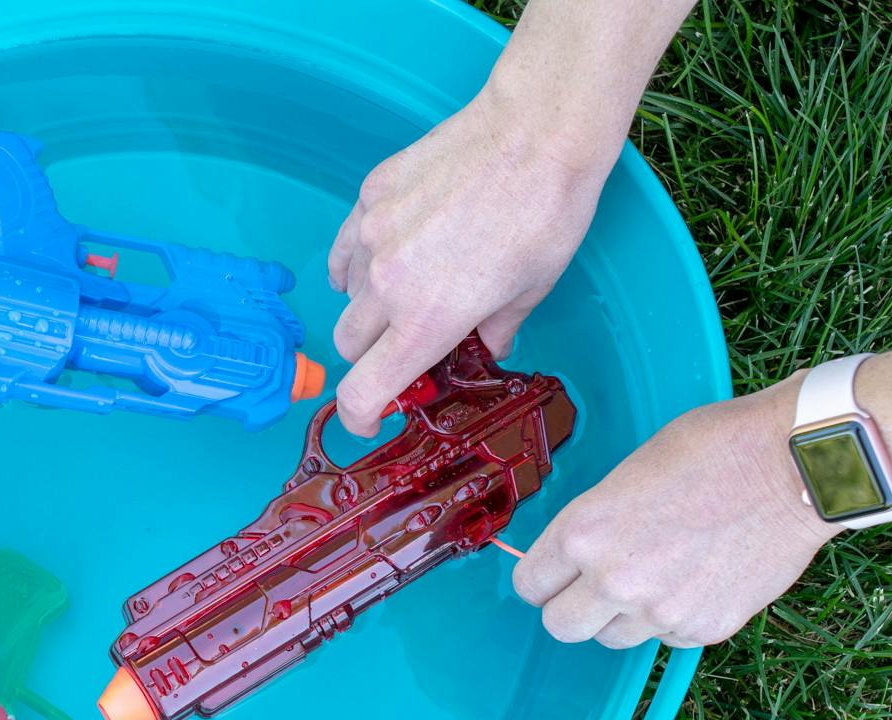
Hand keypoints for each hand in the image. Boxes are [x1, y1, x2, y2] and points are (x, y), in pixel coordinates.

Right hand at [328, 86, 615, 436]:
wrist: (536, 131)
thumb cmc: (545, 213)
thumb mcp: (530, 292)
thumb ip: (492, 332)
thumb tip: (481, 345)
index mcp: (425, 321)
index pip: (361, 393)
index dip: (360, 416)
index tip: (374, 416)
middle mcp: (385, 284)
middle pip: (349, 345)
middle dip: (372, 356)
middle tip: (409, 343)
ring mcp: (371, 236)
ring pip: (346, 294)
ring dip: (369, 305)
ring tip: (412, 284)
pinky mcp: (370, 196)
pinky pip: (346, 246)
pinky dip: (358, 261)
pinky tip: (389, 252)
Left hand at [512, 376, 841, 647]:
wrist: (794, 467)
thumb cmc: (715, 450)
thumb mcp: (629, 472)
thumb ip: (596, 521)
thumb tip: (579, 551)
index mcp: (584, 533)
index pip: (529, 583)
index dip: (541, 577)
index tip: (552, 574)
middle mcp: (613, 580)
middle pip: (561, 626)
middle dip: (572, 607)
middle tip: (592, 587)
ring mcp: (660, 610)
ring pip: (613, 638)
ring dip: (622, 616)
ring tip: (653, 577)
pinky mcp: (704, 627)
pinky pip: (667, 638)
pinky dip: (673, 618)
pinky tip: (694, 580)